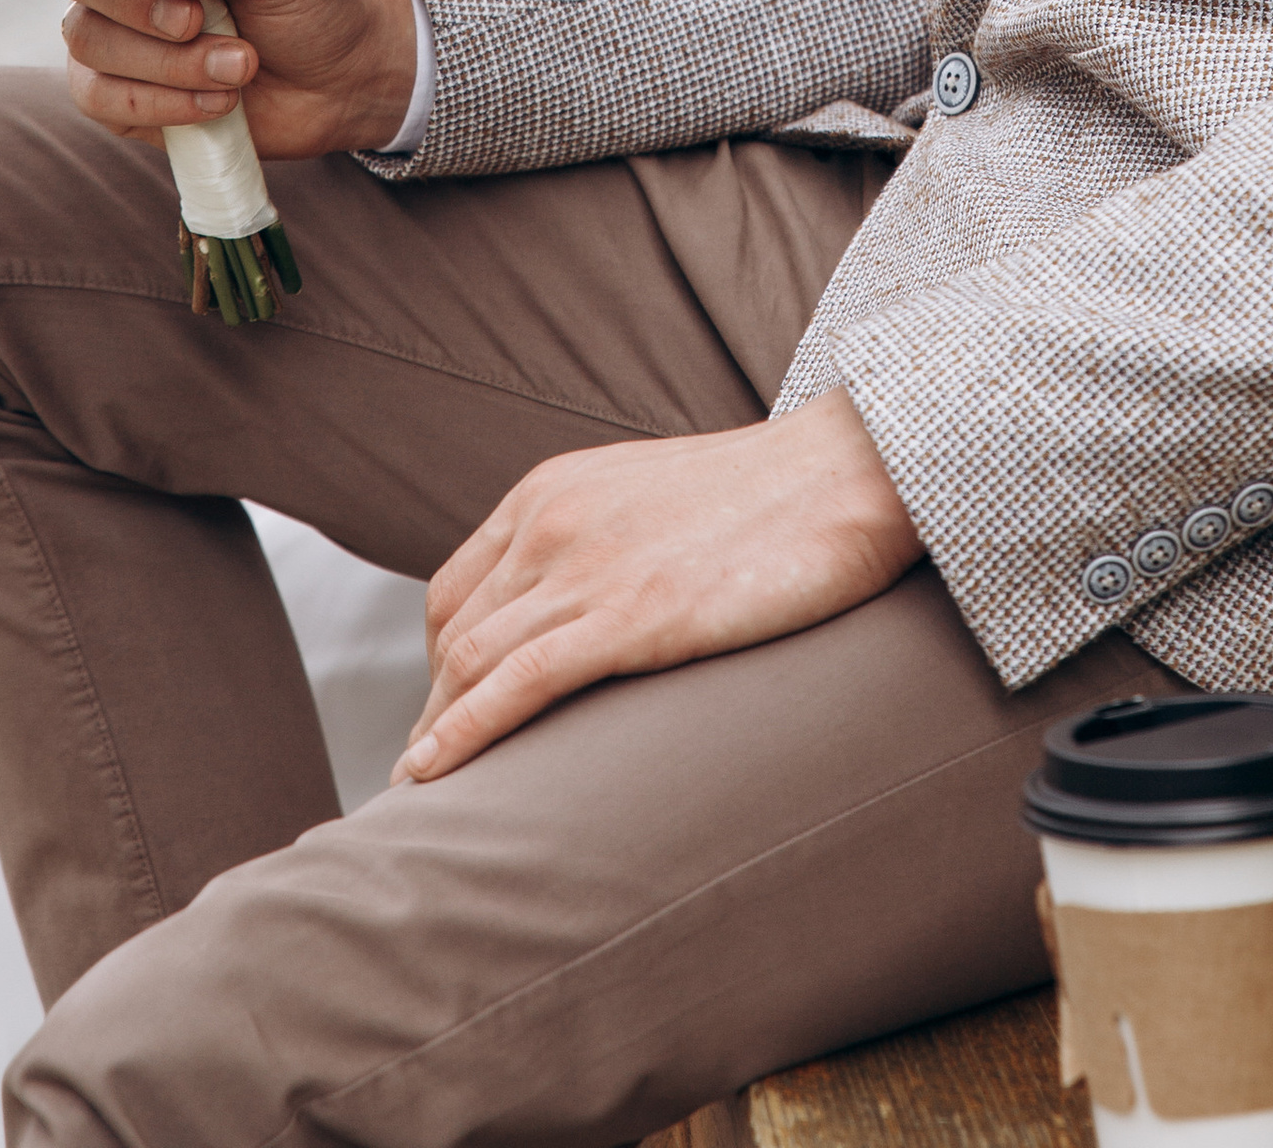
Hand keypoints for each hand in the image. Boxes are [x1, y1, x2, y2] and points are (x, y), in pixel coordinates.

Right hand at [37, 0, 419, 162]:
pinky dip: (161, 104)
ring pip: (91, 47)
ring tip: (240, 67)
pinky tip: (217, 101)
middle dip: (133, 5)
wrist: (341, 82)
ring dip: (167, 64)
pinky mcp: (127, 101)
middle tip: (196, 21)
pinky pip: (105, 102)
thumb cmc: (311, 5)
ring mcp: (119, 44)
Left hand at [398, 387, 920, 781]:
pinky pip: (516, 683)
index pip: (456, 590)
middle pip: (453, 635)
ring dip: (436, 737)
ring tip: (425, 801)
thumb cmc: (773, 496)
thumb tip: (589, 609)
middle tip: (431, 783)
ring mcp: (585, 566)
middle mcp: (550, 520)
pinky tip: (431, 776)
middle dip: (432, 713)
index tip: (447, 722)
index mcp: (552, 490)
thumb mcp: (655, 501)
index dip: (439, 666)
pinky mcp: (627, 615)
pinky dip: (461, 735)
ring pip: (471, 664)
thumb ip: (604, 541)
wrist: (847, 470)